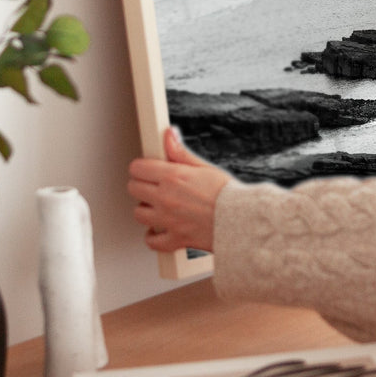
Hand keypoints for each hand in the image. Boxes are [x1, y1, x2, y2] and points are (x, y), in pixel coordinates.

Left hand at [127, 127, 231, 253]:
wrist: (242, 220)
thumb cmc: (227, 194)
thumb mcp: (203, 167)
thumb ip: (180, 152)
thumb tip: (169, 135)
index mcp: (173, 177)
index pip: (138, 168)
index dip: (142, 167)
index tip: (148, 169)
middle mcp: (166, 198)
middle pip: (133, 189)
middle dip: (141, 185)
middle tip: (153, 186)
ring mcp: (168, 220)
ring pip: (138, 214)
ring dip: (146, 209)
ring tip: (159, 206)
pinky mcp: (174, 238)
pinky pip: (151, 241)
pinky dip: (153, 236)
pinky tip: (160, 229)